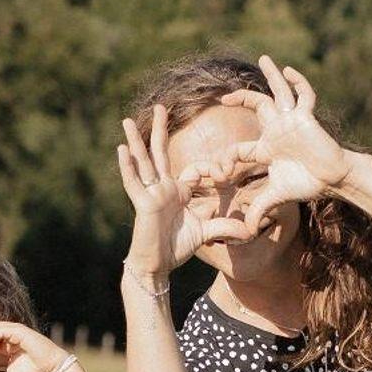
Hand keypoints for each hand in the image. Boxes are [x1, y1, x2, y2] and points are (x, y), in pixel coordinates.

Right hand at [117, 103, 246, 277]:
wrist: (156, 265)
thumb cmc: (176, 249)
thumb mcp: (205, 233)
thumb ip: (224, 227)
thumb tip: (249, 231)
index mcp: (178, 192)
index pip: (193, 170)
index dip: (210, 168)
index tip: (225, 173)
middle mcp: (163, 188)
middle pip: (160, 153)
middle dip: (161, 130)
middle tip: (161, 106)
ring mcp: (151, 194)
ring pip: (143, 162)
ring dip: (136, 141)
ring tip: (127, 122)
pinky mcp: (142, 203)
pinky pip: (133, 182)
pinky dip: (127, 166)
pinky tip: (121, 149)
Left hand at [182, 55, 351, 238]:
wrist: (334, 179)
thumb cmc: (308, 183)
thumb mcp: (278, 195)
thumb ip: (259, 208)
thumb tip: (245, 231)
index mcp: (266, 147)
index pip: (238, 148)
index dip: (225, 160)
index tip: (218, 174)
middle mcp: (277, 130)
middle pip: (257, 106)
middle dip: (240, 98)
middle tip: (224, 96)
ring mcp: (292, 121)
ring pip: (279, 92)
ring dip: (272, 75)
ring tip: (265, 58)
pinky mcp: (307, 117)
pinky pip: (304, 95)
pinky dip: (298, 82)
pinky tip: (289, 71)